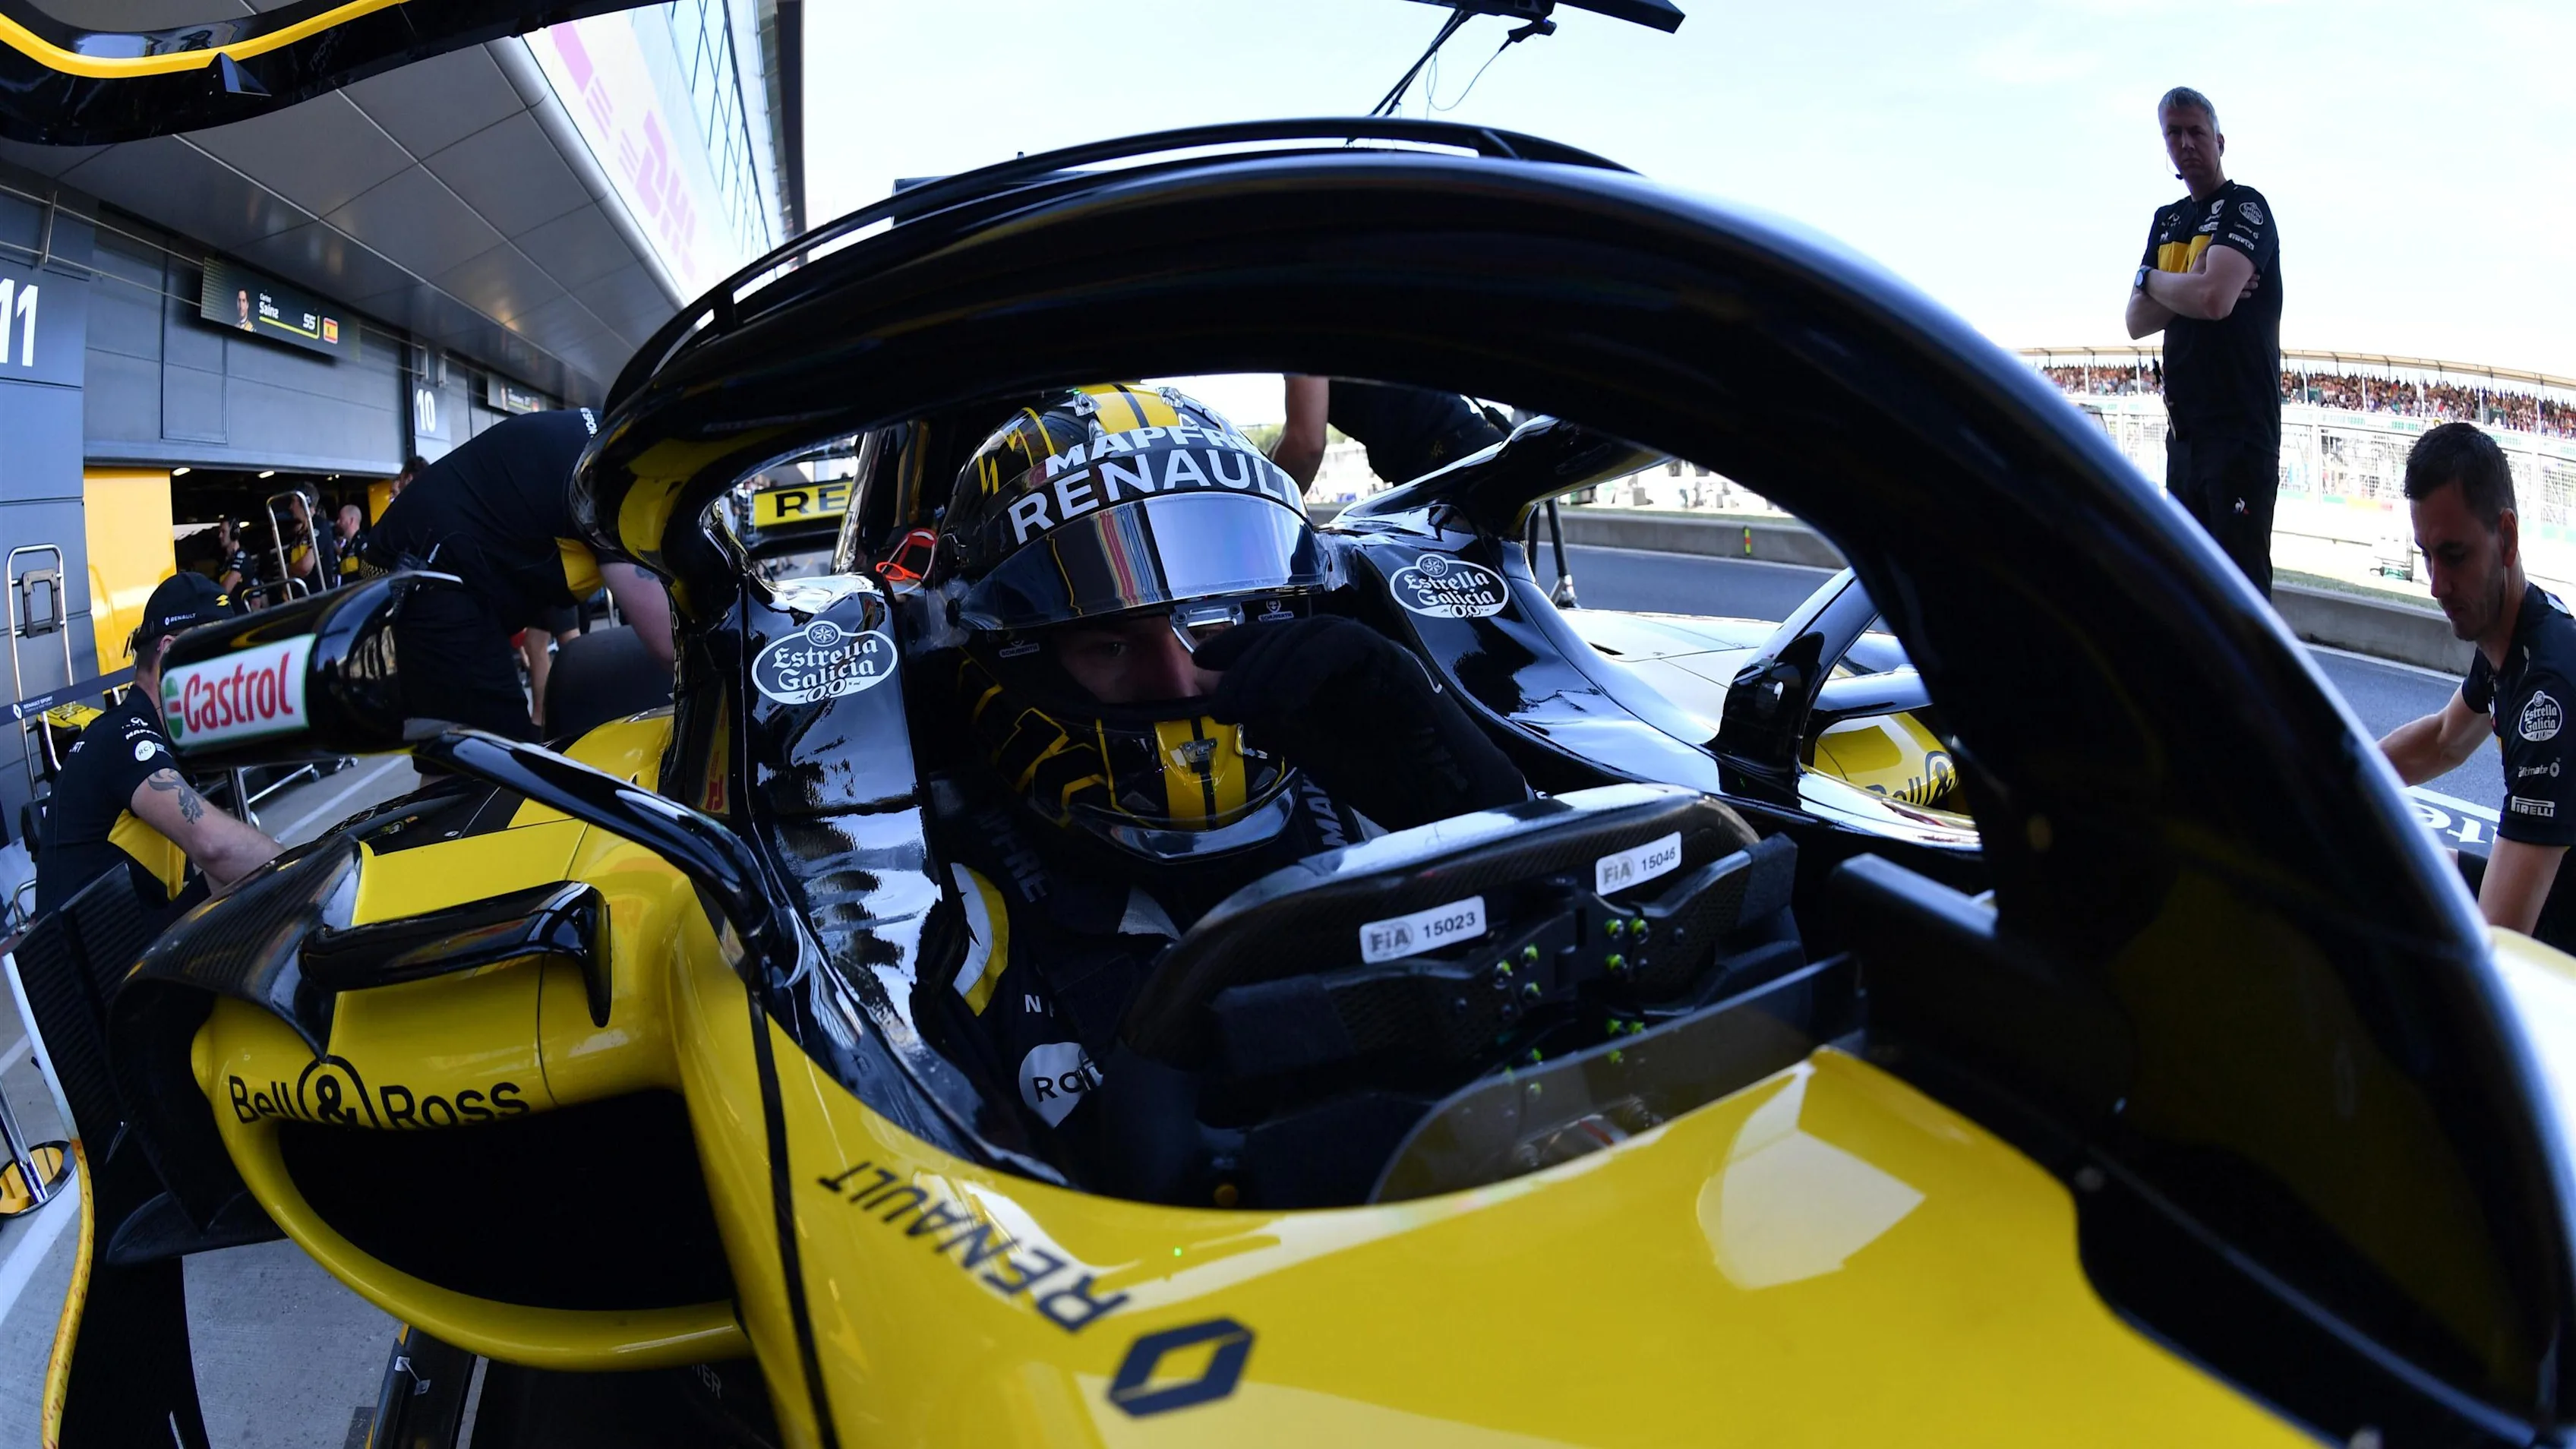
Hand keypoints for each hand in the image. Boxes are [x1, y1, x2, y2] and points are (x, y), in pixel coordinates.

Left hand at [1193, 615, 1525, 829]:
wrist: (1443, 804)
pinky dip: (1307, 669)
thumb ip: (1278, 722)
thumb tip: (1240, 699)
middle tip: (1224, 705)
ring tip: (1249, 707)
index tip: (1203, 660)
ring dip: (1273, 666)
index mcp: (1333, 674)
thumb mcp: (1312, 750)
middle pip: (1292, 632)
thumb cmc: (1384, 781)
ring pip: (1316, 632)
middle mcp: (1355, 658)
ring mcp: (1378, 655)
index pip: (1281, 641)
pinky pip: (1345, 645)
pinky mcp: (1397, 661)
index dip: (1241, 644)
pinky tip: (1285, 703)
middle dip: (1249, 662)